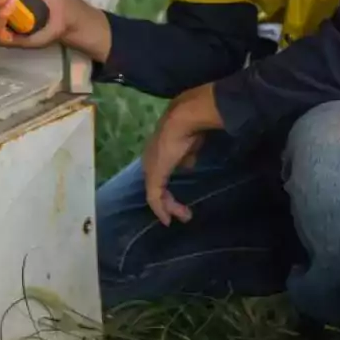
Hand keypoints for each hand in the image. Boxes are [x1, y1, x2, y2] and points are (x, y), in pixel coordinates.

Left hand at [142, 84, 222, 225]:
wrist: (182, 120)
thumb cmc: (189, 128)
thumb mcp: (190, 145)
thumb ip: (187, 155)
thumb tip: (188, 164)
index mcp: (156, 151)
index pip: (160, 174)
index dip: (168, 188)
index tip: (181, 199)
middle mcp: (149, 160)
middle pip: (156, 186)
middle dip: (169, 202)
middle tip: (185, 214)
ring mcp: (150, 168)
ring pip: (156, 193)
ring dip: (169, 207)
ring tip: (184, 215)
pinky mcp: (153, 176)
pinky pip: (155, 198)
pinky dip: (161, 210)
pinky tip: (168, 219)